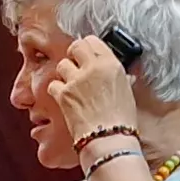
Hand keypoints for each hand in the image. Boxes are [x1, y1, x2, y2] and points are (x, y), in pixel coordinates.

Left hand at [49, 37, 139, 152]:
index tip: (85, 54)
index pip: (93, 41)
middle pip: (76, 46)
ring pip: (62, 64)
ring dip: (64, 74)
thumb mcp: (126, 92)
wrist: (109, 139)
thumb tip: (116, 74)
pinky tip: (64, 98)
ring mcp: (77, 80)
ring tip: (71, 86)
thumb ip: (118, 77)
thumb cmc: (121, 121)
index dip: (87, 47)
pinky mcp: (63, 94)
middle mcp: (94, 68)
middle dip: (73, 54)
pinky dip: (56, 91)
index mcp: (111, 64)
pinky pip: (53, 84)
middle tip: (75, 66)